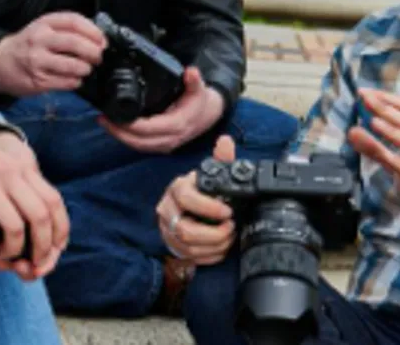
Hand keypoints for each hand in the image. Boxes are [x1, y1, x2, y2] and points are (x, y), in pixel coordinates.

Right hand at [0, 11, 105, 96]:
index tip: (102, 41)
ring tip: (85, 69)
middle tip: (98, 57)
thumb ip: (69, 30)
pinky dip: (76, 81)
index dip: (93, 31)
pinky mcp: (38, 80)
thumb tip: (100, 41)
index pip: (74, 21)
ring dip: (85, 68)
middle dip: (93, 52)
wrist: (0, 62)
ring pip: (72, 65)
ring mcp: (38, 61)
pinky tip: (74, 79)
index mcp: (44, 23)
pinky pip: (66, 82)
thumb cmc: (29, 45)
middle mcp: (40, 39)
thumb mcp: (44, 28)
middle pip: (74, 43)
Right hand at [0, 111, 69, 279]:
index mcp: (21, 167)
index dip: (60, 228)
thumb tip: (36, 220)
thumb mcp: (2, 163)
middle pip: (40, 217)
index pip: (54, 201)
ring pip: (15, 229)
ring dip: (14, 250)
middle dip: (43, 247)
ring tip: (6, 255)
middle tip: (35, 262)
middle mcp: (9, 175)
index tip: (57, 248)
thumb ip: (20, 183)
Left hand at [98, 67, 224, 152]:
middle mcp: (170, 139)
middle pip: (138, 141)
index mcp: (176, 125)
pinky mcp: (161, 146)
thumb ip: (194, 80)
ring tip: (104, 122)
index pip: (148, 129)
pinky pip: (141, 146)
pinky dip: (127, 139)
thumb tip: (191, 72)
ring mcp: (166, 145)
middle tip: (102, 119)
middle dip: (118, 132)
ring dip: (120, 137)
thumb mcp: (199, 88)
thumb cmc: (200, 101)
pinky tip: (116, 128)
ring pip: (138, 146)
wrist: (208, 115)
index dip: (129, 124)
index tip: (114, 115)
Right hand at [156, 136, 236, 264]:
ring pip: (188, 247)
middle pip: (185, 230)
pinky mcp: (173, 246)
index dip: (208, 208)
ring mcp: (168, 230)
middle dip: (213, 234)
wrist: (186, 208)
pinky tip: (221, 248)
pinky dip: (210, 256)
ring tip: (229, 237)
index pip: (186, 198)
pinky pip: (190, 257)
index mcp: (177, 189)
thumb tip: (226, 141)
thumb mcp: (210, 175)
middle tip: (231, 228)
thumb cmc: (200, 191)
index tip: (228, 212)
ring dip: (214, 246)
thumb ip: (221, 160)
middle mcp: (168, 210)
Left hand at [346, 89, 399, 241]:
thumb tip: (352, 131)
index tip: (363, 91)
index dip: (384, 99)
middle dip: (383, 107)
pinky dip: (399, 161)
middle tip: (364, 96)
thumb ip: (375, 150)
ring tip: (373, 122)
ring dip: (392, 131)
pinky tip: (385, 155)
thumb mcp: (396, 165)